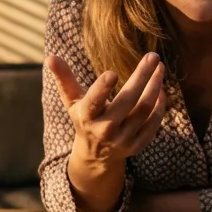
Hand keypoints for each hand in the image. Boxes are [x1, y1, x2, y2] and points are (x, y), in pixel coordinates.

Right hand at [46, 52, 167, 165]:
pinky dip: (159, 105)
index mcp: (87, 116)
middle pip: (128, 101)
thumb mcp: (72, 101)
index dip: (102, 89)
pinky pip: (153, 123)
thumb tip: (50, 57)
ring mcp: (123, 140)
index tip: (112, 73)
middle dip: (142, 77)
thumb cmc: (84, 118)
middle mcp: (105, 130)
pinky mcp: (137, 145)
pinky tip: (161, 89)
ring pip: (144, 110)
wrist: (96, 155)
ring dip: (155, 87)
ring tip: (160, 68)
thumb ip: (64, 78)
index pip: (93, 102)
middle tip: (153, 56)